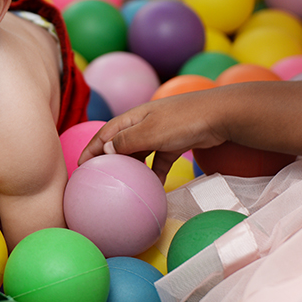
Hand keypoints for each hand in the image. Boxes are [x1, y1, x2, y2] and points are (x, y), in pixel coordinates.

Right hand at [77, 91, 228, 183]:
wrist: (220, 114)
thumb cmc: (182, 120)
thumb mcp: (150, 132)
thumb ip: (126, 142)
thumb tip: (103, 151)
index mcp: (133, 118)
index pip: (105, 134)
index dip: (91, 148)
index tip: (80, 165)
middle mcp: (143, 123)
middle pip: (120, 142)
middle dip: (108, 158)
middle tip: (99, 178)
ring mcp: (160, 132)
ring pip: (140, 152)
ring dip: (132, 167)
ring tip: (125, 184)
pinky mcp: (176, 141)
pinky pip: (159, 159)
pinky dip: (155, 172)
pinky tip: (155, 186)